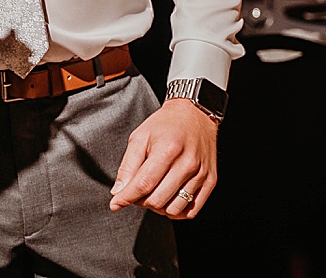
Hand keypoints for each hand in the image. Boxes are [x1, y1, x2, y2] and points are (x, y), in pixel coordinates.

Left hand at [109, 98, 217, 218]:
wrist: (195, 114)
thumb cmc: (165, 124)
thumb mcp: (140, 137)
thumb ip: (128, 166)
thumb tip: (119, 192)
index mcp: (167, 150)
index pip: (143, 184)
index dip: (126, 198)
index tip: (115, 204)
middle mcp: (187, 163)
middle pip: (157, 200)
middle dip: (140, 201)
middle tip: (136, 192)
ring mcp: (201, 174)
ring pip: (173, 209)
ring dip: (158, 208)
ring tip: (153, 193)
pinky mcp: (210, 180)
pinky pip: (191, 211)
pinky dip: (176, 211)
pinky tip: (168, 199)